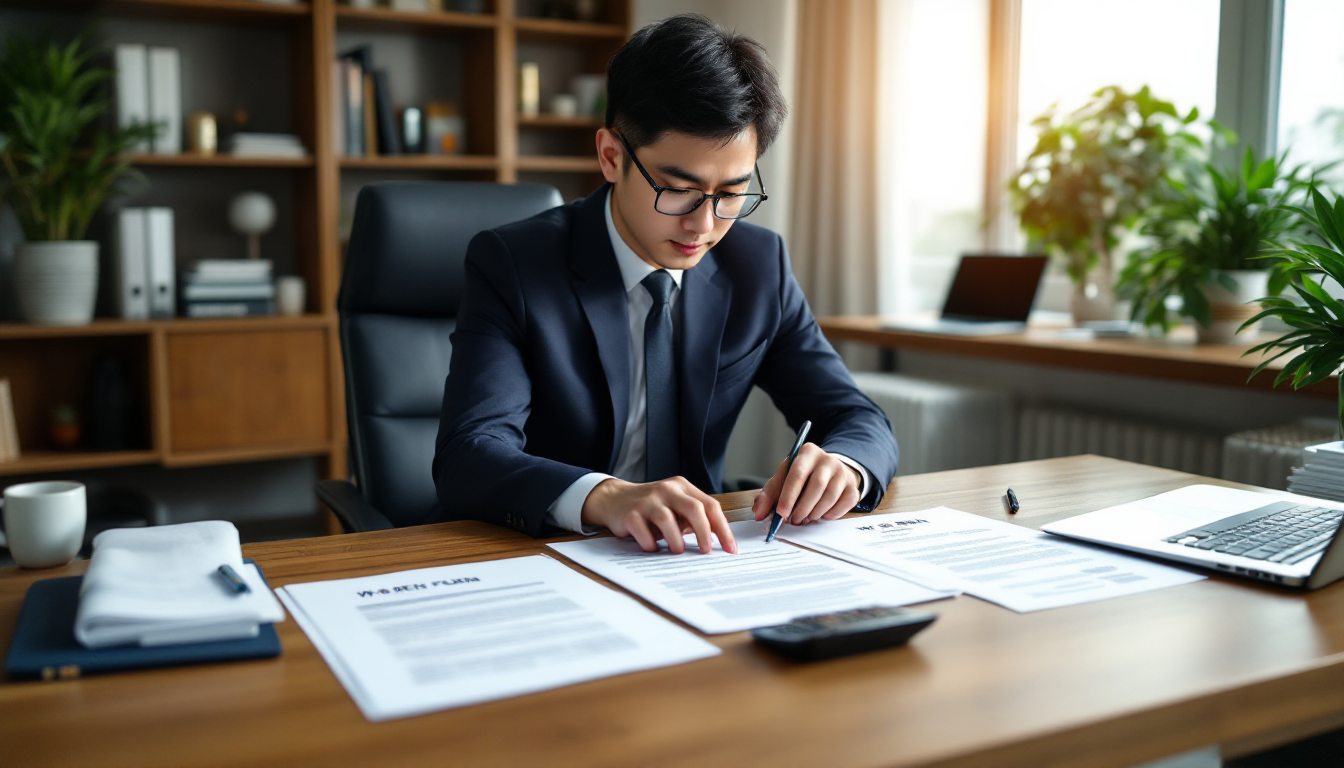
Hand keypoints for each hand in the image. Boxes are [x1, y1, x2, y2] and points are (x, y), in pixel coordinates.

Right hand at [581, 477, 737, 554]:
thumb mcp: (674, 506)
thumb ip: (693, 518)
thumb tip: (716, 543)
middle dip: (704, 532)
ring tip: (677, 550)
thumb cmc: (651, 507)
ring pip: (668, 520)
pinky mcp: (630, 513)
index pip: (710, 505)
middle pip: (694, 509)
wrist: (614, 499)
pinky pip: (644, 532)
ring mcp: (647, 500)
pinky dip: (651, 544)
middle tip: (706, 551)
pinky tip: (653, 548)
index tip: (730, 549)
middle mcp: (667, 490)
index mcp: (682, 487)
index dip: (723, 529)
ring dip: (676, 541)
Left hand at [751, 444, 861, 525]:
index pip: (797, 473)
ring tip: (805, 519)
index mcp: (807, 452)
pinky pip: (844, 505)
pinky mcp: (853, 487)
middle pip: (816, 486)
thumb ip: (769, 495)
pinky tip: (821, 515)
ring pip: (830, 497)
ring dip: (815, 513)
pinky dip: (830, 514)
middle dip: (802, 508)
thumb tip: (759, 513)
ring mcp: (843, 473)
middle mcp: (827, 460)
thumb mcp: (783, 478)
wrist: (829, 472)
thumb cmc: (803, 476)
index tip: (781, 513)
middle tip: (793, 520)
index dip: (788, 496)